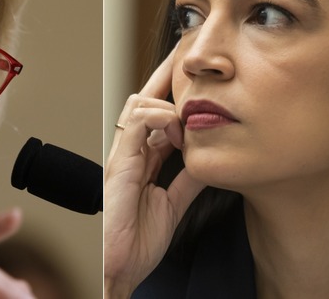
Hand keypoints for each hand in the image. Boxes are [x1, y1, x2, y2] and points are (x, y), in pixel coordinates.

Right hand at [104, 49, 205, 297]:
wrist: (118, 267)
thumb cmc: (137, 241)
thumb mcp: (174, 203)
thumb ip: (188, 179)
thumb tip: (210, 161)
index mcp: (141, 159)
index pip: (155, 115)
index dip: (172, 94)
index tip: (191, 76)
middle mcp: (130, 152)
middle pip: (143, 100)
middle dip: (165, 79)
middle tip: (187, 62)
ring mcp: (122, 155)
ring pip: (137, 106)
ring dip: (166, 103)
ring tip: (188, 113)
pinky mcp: (119, 163)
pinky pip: (136, 125)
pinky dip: (158, 119)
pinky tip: (177, 132)